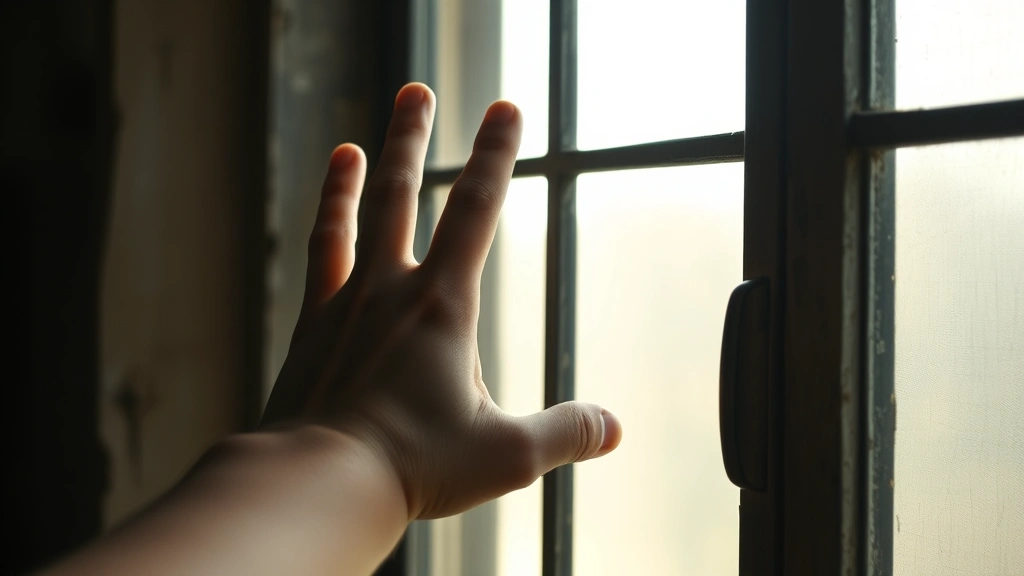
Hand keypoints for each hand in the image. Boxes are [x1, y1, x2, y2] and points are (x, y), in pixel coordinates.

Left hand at [261, 82, 621, 519]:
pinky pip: (318, 263)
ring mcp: (344, 304)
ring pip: (351, 221)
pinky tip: (326, 218)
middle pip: (405, 194)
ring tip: (351, 145)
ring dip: (354, 177)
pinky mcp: (312, 329)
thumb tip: (614, 427)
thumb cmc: (413, 466)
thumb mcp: (507, 455)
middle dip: (414, 137)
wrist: (318, 481)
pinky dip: (324, 231)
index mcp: (443, 306)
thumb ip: (566, 433)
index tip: (504, 109)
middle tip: (416, 91)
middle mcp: (390, 289)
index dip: (495, 154)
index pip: (477, 210)